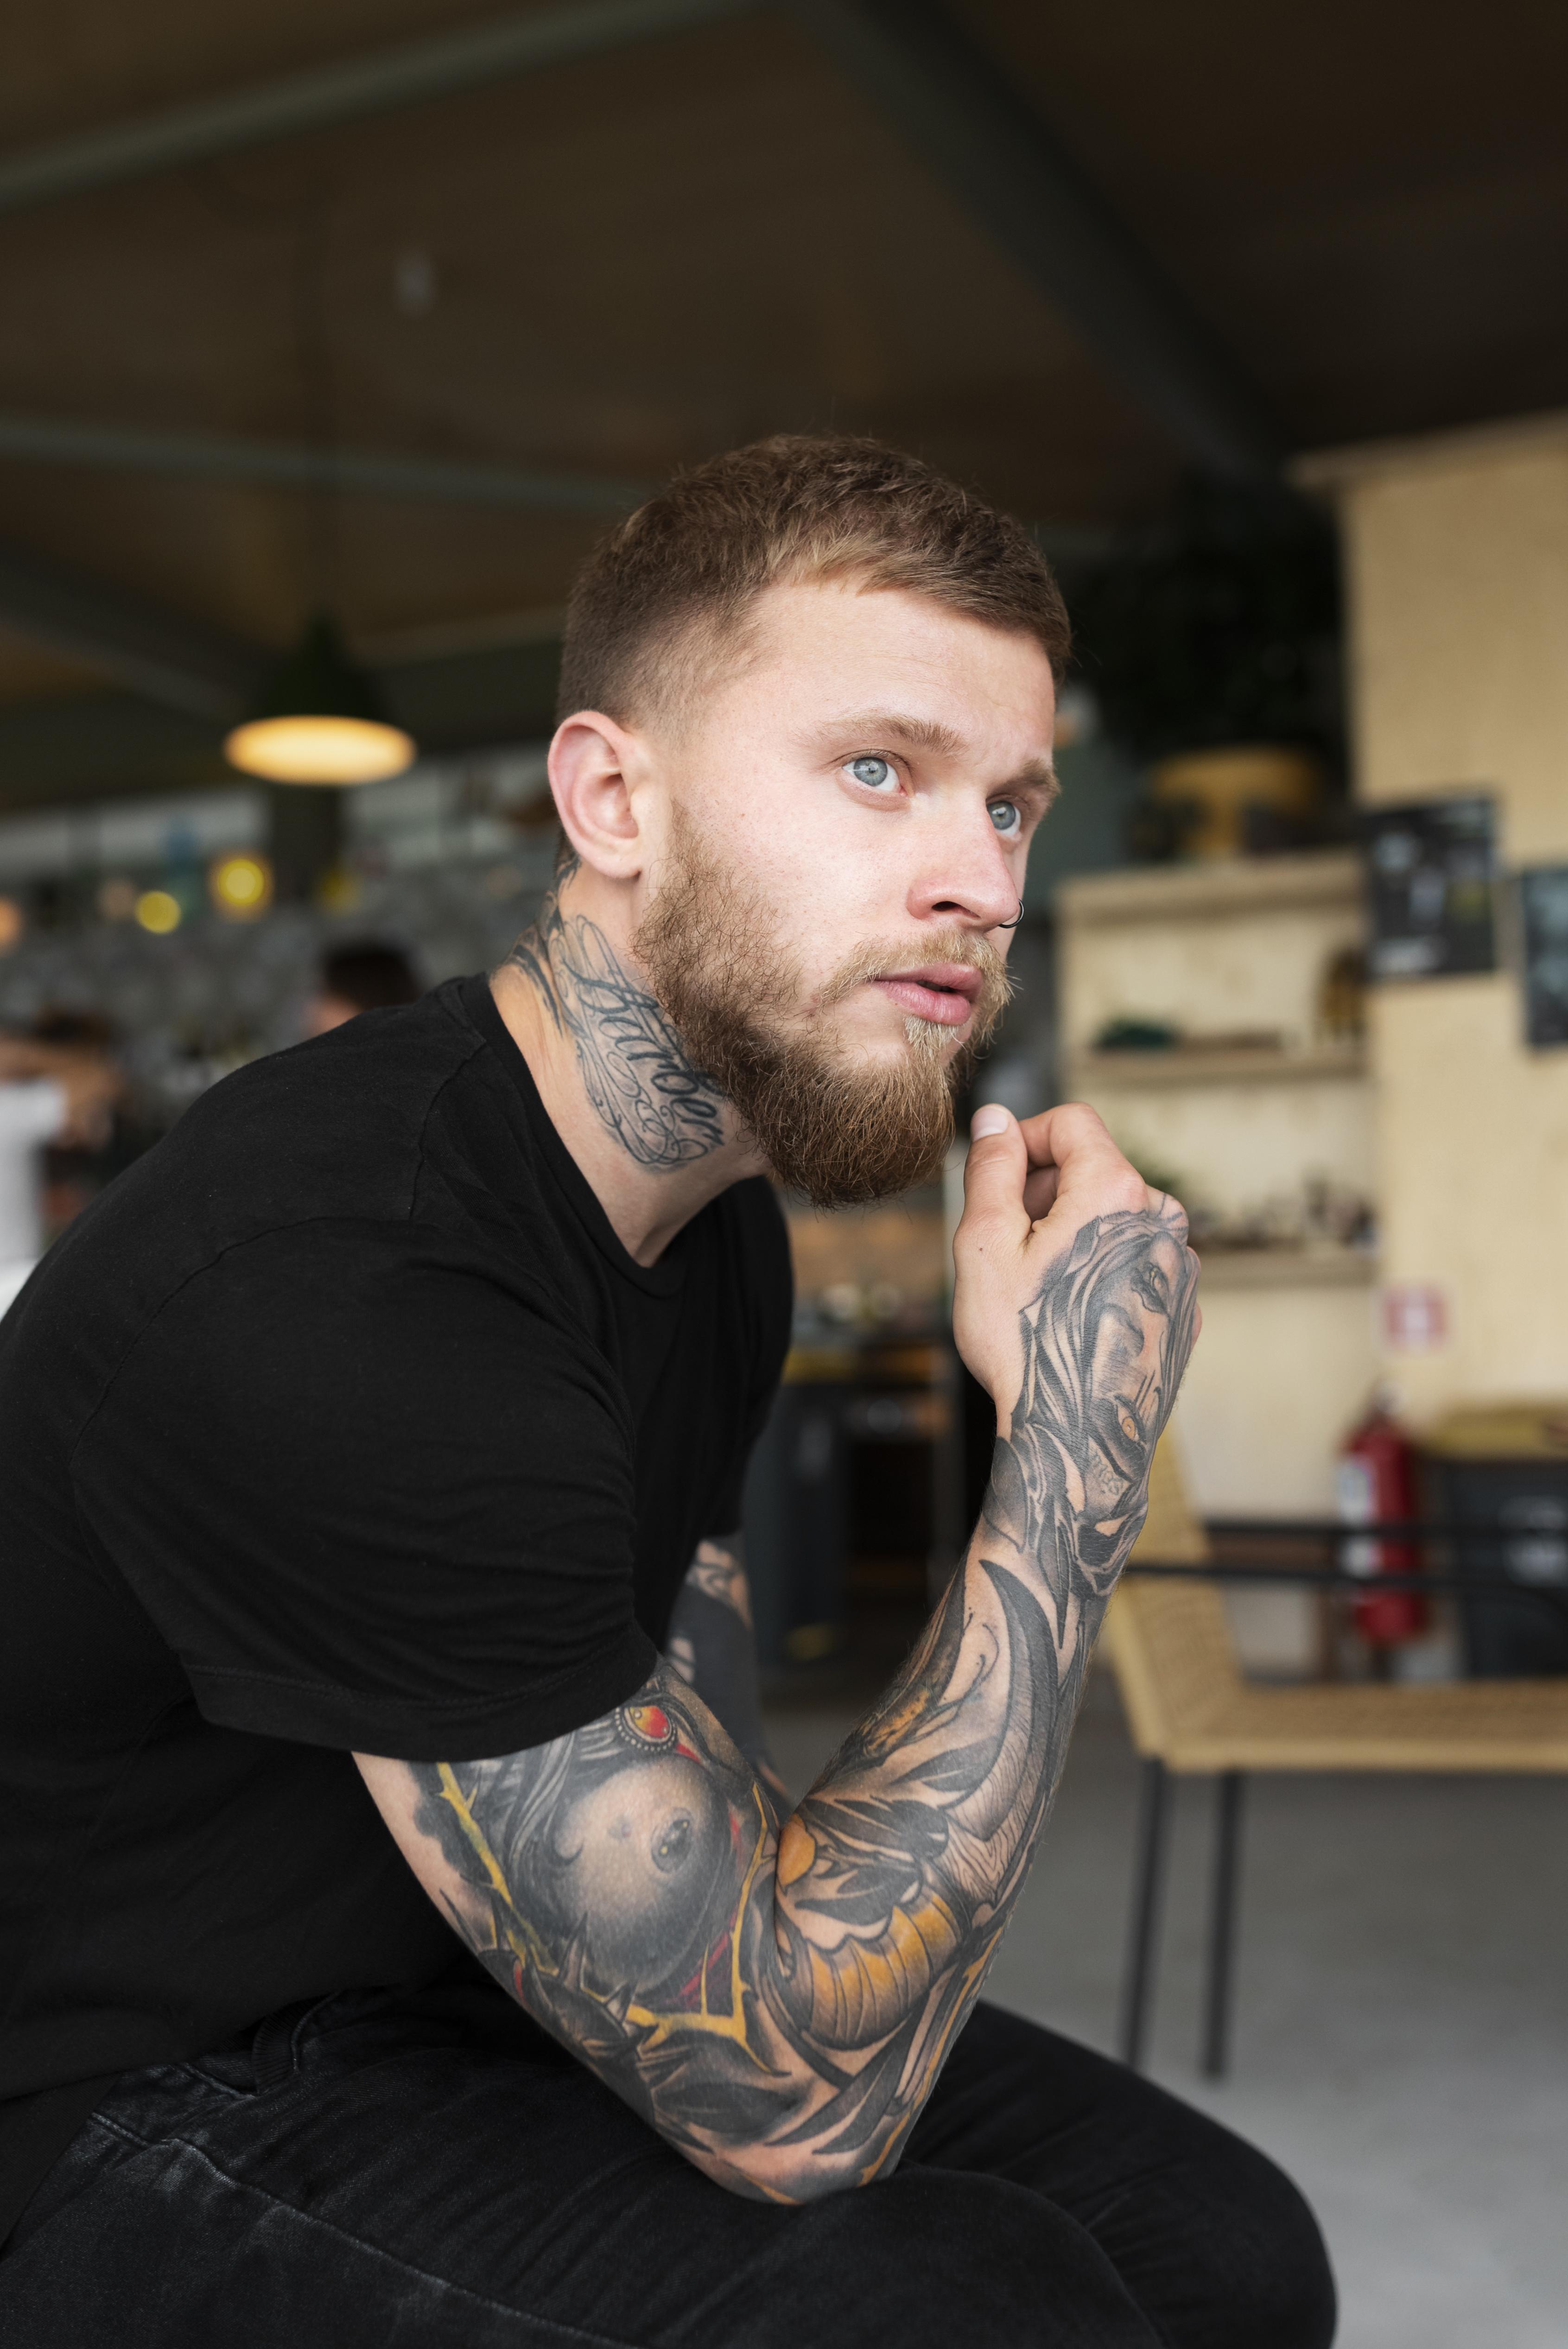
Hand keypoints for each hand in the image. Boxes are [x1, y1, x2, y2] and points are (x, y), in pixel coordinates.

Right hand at [952, 1100, 1198, 1433]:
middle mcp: (1162, 1219)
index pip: (1071, 1123)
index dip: (1024, 1139)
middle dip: (1045, 1194)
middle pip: (1094, 1171)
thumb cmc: (1027, 1343)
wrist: (1078, 1437)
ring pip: (1115, 1221)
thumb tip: (996, 1120)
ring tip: (1040, 1293)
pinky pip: (1135, 1264)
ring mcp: (1178, 1266)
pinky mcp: (1182, 1306)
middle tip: (1008, 1250)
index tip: (996, 1179)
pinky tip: (1073, 1318)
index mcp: (1115, 1190)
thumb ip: (992, 1168)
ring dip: (1074, 1237)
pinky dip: (1102, 1273)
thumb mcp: (985, 1243)